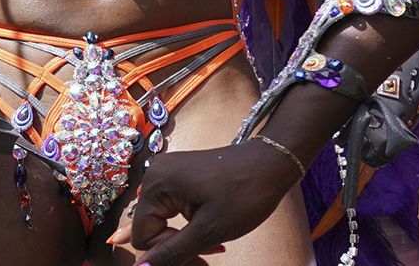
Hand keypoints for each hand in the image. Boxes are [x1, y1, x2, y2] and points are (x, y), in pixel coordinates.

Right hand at [111, 140, 302, 265]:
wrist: (275, 162)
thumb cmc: (246, 193)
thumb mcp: (208, 230)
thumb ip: (172, 252)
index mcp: (157, 184)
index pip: (143, 236)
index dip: (167, 254)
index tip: (199, 259)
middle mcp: (156, 175)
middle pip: (151, 229)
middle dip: (177, 248)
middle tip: (206, 261)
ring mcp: (170, 174)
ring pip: (165, 222)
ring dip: (186, 239)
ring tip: (214, 246)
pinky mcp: (183, 177)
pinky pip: (175, 210)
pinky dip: (191, 226)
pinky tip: (210, 233)